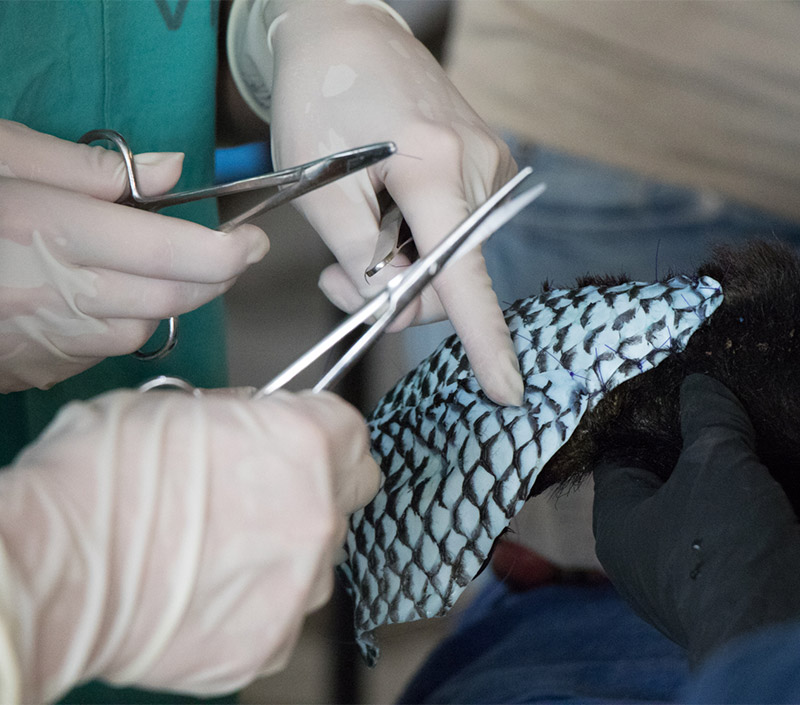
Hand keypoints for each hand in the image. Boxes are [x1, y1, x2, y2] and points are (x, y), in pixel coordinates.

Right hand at [0, 120, 268, 391]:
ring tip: (162, 268)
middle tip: (231, 253)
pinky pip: (104, 352)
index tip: (253, 239)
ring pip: (146, 330)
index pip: (177, 254)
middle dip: (217, 277)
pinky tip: (103, 298)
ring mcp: (48, 342)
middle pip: (175, 298)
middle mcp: (62, 297)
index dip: (230, 251)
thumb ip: (87, 167)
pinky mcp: (34, 369)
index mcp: (55, 233)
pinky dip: (121, 324)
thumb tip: (173, 171)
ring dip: (169, 300)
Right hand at [0, 388, 379, 701]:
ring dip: (288, 547)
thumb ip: (240, 413)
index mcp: (303, 443)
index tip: (299, 440)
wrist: (51, 572)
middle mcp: (317, 515)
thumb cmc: (100, 477)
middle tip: (269, 489)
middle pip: (351, 493)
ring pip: (320, 557)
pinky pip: (286, 611)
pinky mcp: (272, 643)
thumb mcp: (172, 405)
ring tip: (223, 549)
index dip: (323, 431)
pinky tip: (209, 590)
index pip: (352, 430)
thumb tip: (258, 421)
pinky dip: (260, 600)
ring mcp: (301, 585)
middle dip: (320, 485)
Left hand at [264, 1, 522, 404]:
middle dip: (399, 293)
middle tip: (339, 274)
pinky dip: (421, 238)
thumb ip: (359, 259)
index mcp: (438, 169)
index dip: (485, 340)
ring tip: (359, 222)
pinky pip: (457, 230)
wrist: (346, 36)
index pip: (466, 277)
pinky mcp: (484, 164)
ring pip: (454, 258)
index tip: (506, 388)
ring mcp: (488, 164)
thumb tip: (395, 307)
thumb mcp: (321, 189)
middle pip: (453, 278)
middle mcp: (479, 168)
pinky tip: (389, 205)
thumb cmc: (322, 102)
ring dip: (405, 263)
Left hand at [592, 374, 799, 666]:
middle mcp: (637, 552)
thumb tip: (698, 384)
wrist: (769, 630)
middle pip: (659, 484)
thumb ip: (705, 417)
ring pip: (694, 514)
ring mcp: (676, 577)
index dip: (644, 423)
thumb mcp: (715, 461)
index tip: (675, 396)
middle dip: (691, 453)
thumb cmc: (722, 542)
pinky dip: (740, 516)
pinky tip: (764, 488)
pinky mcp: (714, 594)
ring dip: (721, 485)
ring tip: (747, 444)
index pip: (617, 457)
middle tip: (718, 415)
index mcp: (615, 519)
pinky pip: (721, 541)